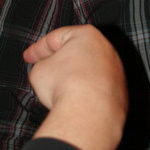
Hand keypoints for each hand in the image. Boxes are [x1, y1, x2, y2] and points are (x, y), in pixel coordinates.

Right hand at [24, 25, 127, 149]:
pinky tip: (76, 102)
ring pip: (90, 71)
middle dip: (60, 61)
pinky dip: (87, 93)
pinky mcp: (120, 91)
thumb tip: (48, 72)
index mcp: (87, 35)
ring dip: (75, 78)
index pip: (57, 38)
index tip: (29, 58)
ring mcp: (116, 71)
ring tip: (59, 90)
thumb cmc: (64, 85)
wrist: (89, 113)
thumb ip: (43, 65)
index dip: (39, 48)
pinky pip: (98, 89)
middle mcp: (106, 49)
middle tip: (44, 69)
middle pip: (77, 52)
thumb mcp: (39, 70)